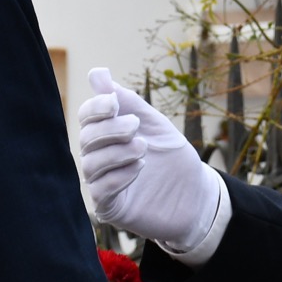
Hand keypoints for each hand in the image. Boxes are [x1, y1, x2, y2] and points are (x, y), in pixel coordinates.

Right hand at [76, 68, 218, 249]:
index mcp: (107, 134)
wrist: (195, 195)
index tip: (114, 103)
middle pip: (86, 138)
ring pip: (90, 164)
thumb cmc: (172, 157)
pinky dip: (118, 175)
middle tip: (136, 126)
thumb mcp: (154, 124)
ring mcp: (102, 183)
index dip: (96, 107)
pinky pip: (101, 190)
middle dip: (110, 128)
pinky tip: (139, 167)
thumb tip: (97, 73)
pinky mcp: (110, 207)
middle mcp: (99, 157)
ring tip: (142, 148)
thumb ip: (128, 101)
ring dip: (116, 152)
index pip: (86, 116)